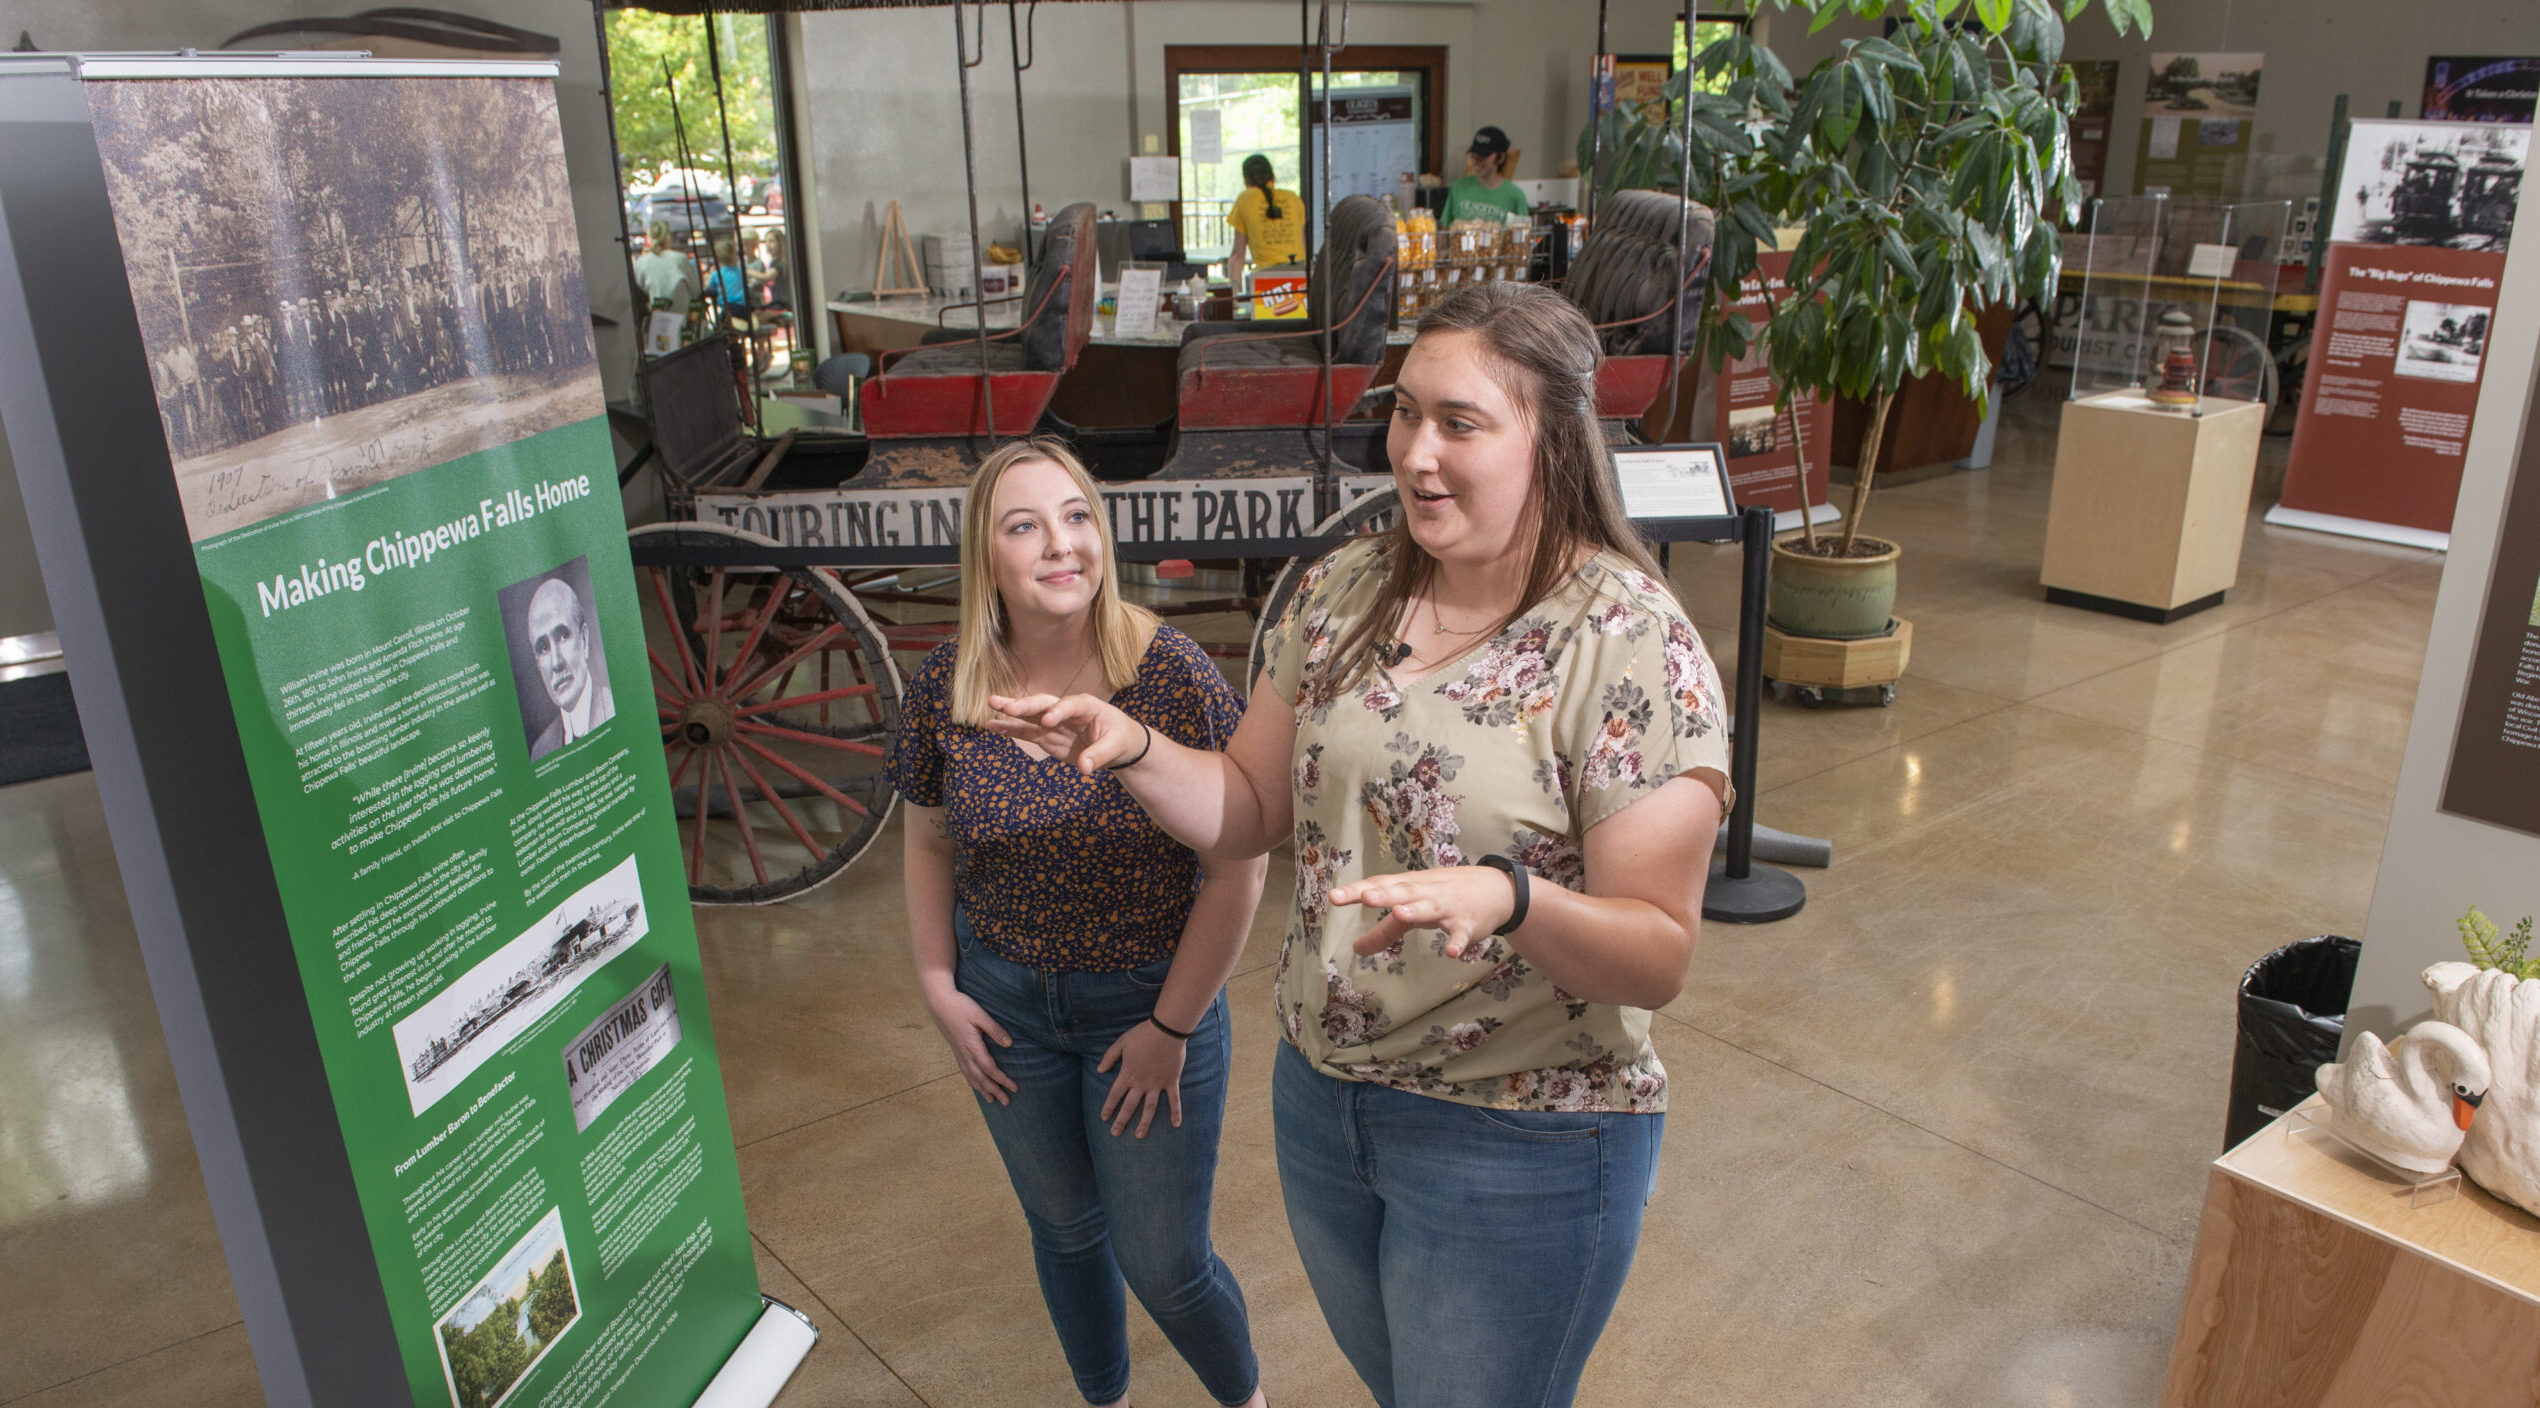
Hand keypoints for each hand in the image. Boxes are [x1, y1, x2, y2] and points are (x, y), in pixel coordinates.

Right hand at [925, 989, 1017, 1104]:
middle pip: (981, 1078)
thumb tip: (1009, 1044)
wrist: (938, 1003)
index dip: (1002, 1080)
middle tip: (1006, 1102)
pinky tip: (975, 1085)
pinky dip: (972, 1082)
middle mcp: (965, 1054)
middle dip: (994, 1091)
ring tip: (992, 1101)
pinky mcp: (956, 1051)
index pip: (990, 1068)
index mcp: (972, 1046)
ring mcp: (959, 1053)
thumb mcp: (980, 1015)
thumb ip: (994, 1029)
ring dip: (983, 1090)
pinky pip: (964, 1072)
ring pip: (971, 1077)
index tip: (1014, 1087)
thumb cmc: (960, 1006)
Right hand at [985, 693, 1145, 775]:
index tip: (1047, 721)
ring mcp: (1053, 722)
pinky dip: (1010, 729)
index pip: (1070, 705)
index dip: (1059, 712)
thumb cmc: (1120, 738)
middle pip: (1043, 704)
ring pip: (1029, 715)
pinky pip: (1026, 732)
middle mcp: (1065, 710)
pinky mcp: (1046, 736)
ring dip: (1011, 712)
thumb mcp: (1116, 746)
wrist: (1116, 743)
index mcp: (1086, 706)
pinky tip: (992, 726)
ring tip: (991, 706)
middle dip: (1025, 705)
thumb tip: (1085, 768)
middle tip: (1006, 706)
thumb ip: (1100, 755)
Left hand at [1096, 1019, 1187, 1137]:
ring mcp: (1157, 1084)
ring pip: (1149, 1108)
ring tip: (1139, 1136)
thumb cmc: (1142, 1034)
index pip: (1115, 1095)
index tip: (1104, 1118)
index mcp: (1128, 1074)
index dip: (1109, 1107)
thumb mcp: (1121, 1043)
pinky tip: (1176, 1125)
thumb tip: (1099, 1070)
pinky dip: (1176, 1112)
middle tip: (1115, 1134)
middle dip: (1121, 1121)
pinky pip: (1174, 1100)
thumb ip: (1109, 1057)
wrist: (1166, 1030)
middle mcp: (1141, 1083)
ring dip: (1144, 1123)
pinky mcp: (1171, 1081)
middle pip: (1130, 1106)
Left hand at [1336, 866, 1516, 960]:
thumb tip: (1356, 948)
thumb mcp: (1413, 909)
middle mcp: (1426, 892)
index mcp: (1409, 887)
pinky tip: (1451, 953)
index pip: (1379, 886)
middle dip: (1384, 895)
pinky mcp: (1468, 923)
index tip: (1333, 897)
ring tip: (1400, 914)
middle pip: (1403, 892)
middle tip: (1365, 897)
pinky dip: (1458, 942)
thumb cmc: (1444, 896)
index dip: (1357, 891)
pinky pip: (1462, 934)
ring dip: (1416, 910)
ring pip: (1430, 908)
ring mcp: (1448, 907)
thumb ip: (1385, 930)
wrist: (1494, 889)